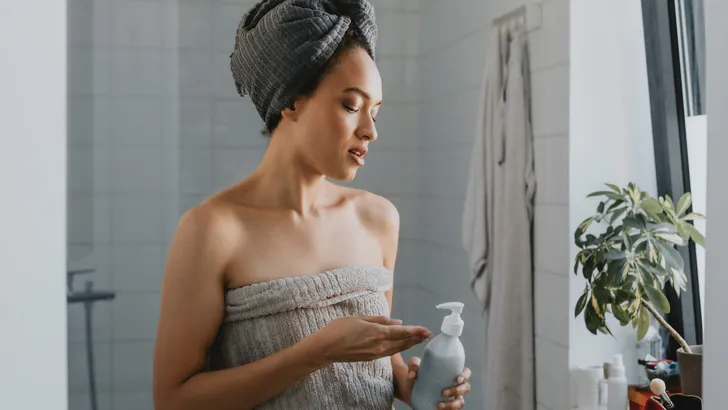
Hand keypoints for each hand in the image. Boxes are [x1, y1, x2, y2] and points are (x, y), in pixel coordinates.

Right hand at [310, 316, 431, 363]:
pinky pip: (389, 353)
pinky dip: (399, 348)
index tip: (427, 329)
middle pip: (403, 342)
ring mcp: (375, 354)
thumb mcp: (360, 318)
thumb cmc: (339, 329)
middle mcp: (379, 345)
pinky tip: (402, 345)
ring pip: (397, 349)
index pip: (402, 332)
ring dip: (410, 344)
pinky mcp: (371, 358)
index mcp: (377, 333)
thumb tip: (397, 322)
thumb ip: (380, 320)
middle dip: (417, 338)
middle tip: (429, 334)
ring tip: (420, 340)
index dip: (416, 331)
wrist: (326, 348)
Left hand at [403, 356, 471, 408]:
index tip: (457, 379)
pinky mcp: (446, 406)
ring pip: (460, 402)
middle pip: (466, 388)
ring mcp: (452, 397)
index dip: (465, 375)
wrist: (410, 388)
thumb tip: (413, 374)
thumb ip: (413, 365)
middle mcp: (454, 385)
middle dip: (458, 391)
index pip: (466, 373)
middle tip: (443, 392)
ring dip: (452, 405)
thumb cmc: (416, 374)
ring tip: (439, 406)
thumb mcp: (414, 366)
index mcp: (451, 373)